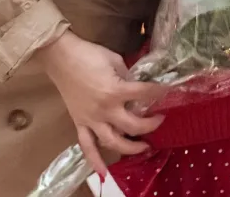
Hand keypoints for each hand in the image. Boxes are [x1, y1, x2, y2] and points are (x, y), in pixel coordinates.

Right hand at [35, 31, 163, 178]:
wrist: (61, 58)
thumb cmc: (89, 55)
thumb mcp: (115, 60)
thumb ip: (127, 76)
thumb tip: (137, 85)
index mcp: (115, 91)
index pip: (143, 94)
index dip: (158, 92)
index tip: (167, 91)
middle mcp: (105, 110)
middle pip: (133, 125)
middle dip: (151, 124)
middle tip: (160, 120)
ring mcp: (92, 119)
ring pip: (113, 141)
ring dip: (131, 148)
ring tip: (145, 147)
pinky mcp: (80, 123)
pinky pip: (87, 146)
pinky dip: (95, 161)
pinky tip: (103, 174)